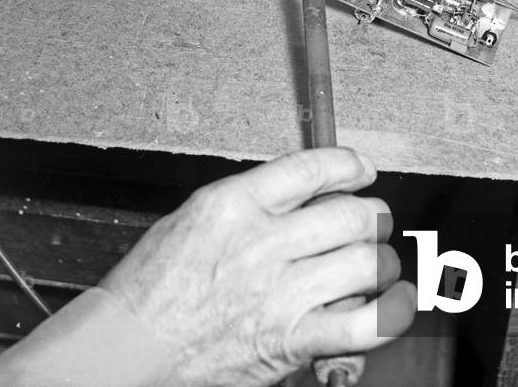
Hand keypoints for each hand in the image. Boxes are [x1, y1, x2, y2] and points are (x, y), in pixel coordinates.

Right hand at [101, 149, 415, 386]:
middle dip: (372, 215)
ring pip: (364, 262)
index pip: (314, 167)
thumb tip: (308, 190)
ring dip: (379, 261)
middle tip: (371, 221)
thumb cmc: (151, 288)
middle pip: (350, 214)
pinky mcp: (288, 341)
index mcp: (234, 204)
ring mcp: (279, 294)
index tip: (361, 170)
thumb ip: (254, 200)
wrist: (124, 351)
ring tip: (374, 262)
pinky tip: (393, 301)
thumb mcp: (195, 216)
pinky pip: (362, 325)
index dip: (351, 165)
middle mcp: (262, 243)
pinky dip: (389, 313)